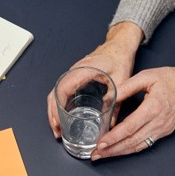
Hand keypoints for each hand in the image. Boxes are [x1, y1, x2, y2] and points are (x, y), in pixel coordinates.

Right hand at [48, 22, 142, 137]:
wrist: (119, 44)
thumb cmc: (120, 58)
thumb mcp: (121, 80)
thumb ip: (116, 102)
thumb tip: (112, 124)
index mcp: (84, 70)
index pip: (63, 88)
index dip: (58, 106)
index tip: (59, 120)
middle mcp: (74, 70)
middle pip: (55, 92)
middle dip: (53, 113)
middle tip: (57, 130)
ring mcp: (73, 73)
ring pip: (56, 91)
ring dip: (54, 109)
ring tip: (58, 127)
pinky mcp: (75, 76)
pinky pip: (61, 89)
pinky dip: (58, 103)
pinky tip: (63, 115)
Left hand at [89, 59, 174, 159]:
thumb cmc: (172, 78)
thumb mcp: (147, 76)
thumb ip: (127, 87)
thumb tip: (110, 97)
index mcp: (153, 108)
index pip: (130, 127)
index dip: (114, 137)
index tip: (100, 143)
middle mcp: (159, 122)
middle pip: (132, 141)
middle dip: (112, 150)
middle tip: (95, 154)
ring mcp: (163, 130)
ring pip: (138, 146)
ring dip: (120, 152)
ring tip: (103, 155)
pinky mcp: (165, 132)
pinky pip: (146, 144)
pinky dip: (131, 149)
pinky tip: (120, 151)